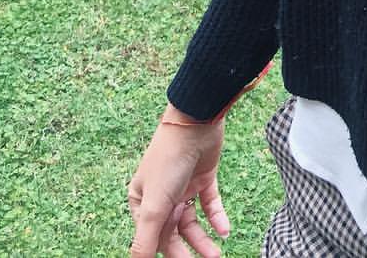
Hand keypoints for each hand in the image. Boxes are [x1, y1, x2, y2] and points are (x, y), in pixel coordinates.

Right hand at [128, 112, 229, 257]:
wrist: (196, 122)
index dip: (168, 254)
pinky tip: (224, 230)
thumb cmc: (168, 161)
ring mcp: (183, 187)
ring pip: (192, 222)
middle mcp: (161, 197)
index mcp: (142, 202)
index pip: (153, 238)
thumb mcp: (154, 204)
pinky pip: (210, 204)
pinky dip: (217, 217)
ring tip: (217, 254)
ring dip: (204, 239)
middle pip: (174, 233)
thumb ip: (145, 238)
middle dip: (188, 251)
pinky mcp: (203, 178)